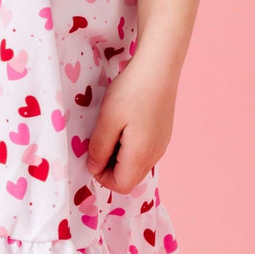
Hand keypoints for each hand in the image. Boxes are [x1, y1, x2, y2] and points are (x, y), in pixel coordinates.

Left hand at [84, 47, 178, 194]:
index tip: (91, 152)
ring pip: (136, 163)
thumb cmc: (131, 92)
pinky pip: (144, 150)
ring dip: (119, 154)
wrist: (159, 67)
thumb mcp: (108, 119)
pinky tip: (124, 121)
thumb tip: (93, 167)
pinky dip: (130, 145)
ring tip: (110, 127)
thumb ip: (99, 147)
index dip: (101, 175)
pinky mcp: (163, 132)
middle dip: (109, 166)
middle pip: (129, 177)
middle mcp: (155, 155)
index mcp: (141, 156)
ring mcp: (162, 144)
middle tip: (98, 139)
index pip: (120, 186)